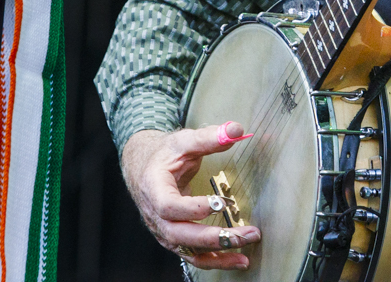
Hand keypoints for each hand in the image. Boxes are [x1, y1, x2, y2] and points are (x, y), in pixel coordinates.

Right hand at [121, 124, 260, 270]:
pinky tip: (237, 259)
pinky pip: (193, 255)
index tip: (218, 203)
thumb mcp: (184, 141)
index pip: (168, 206)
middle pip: (180, 235)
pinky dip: (215, 260)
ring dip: (218, 254)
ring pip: (188, 250)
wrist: (145, 167)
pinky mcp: (176, 238)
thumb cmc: (164, 155)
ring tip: (245, 253)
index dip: (191, 208)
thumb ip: (209, 137)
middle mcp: (156, 216)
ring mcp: (165, 230)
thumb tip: (236, 130)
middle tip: (242, 234)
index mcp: (154, 189)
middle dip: (213, 238)